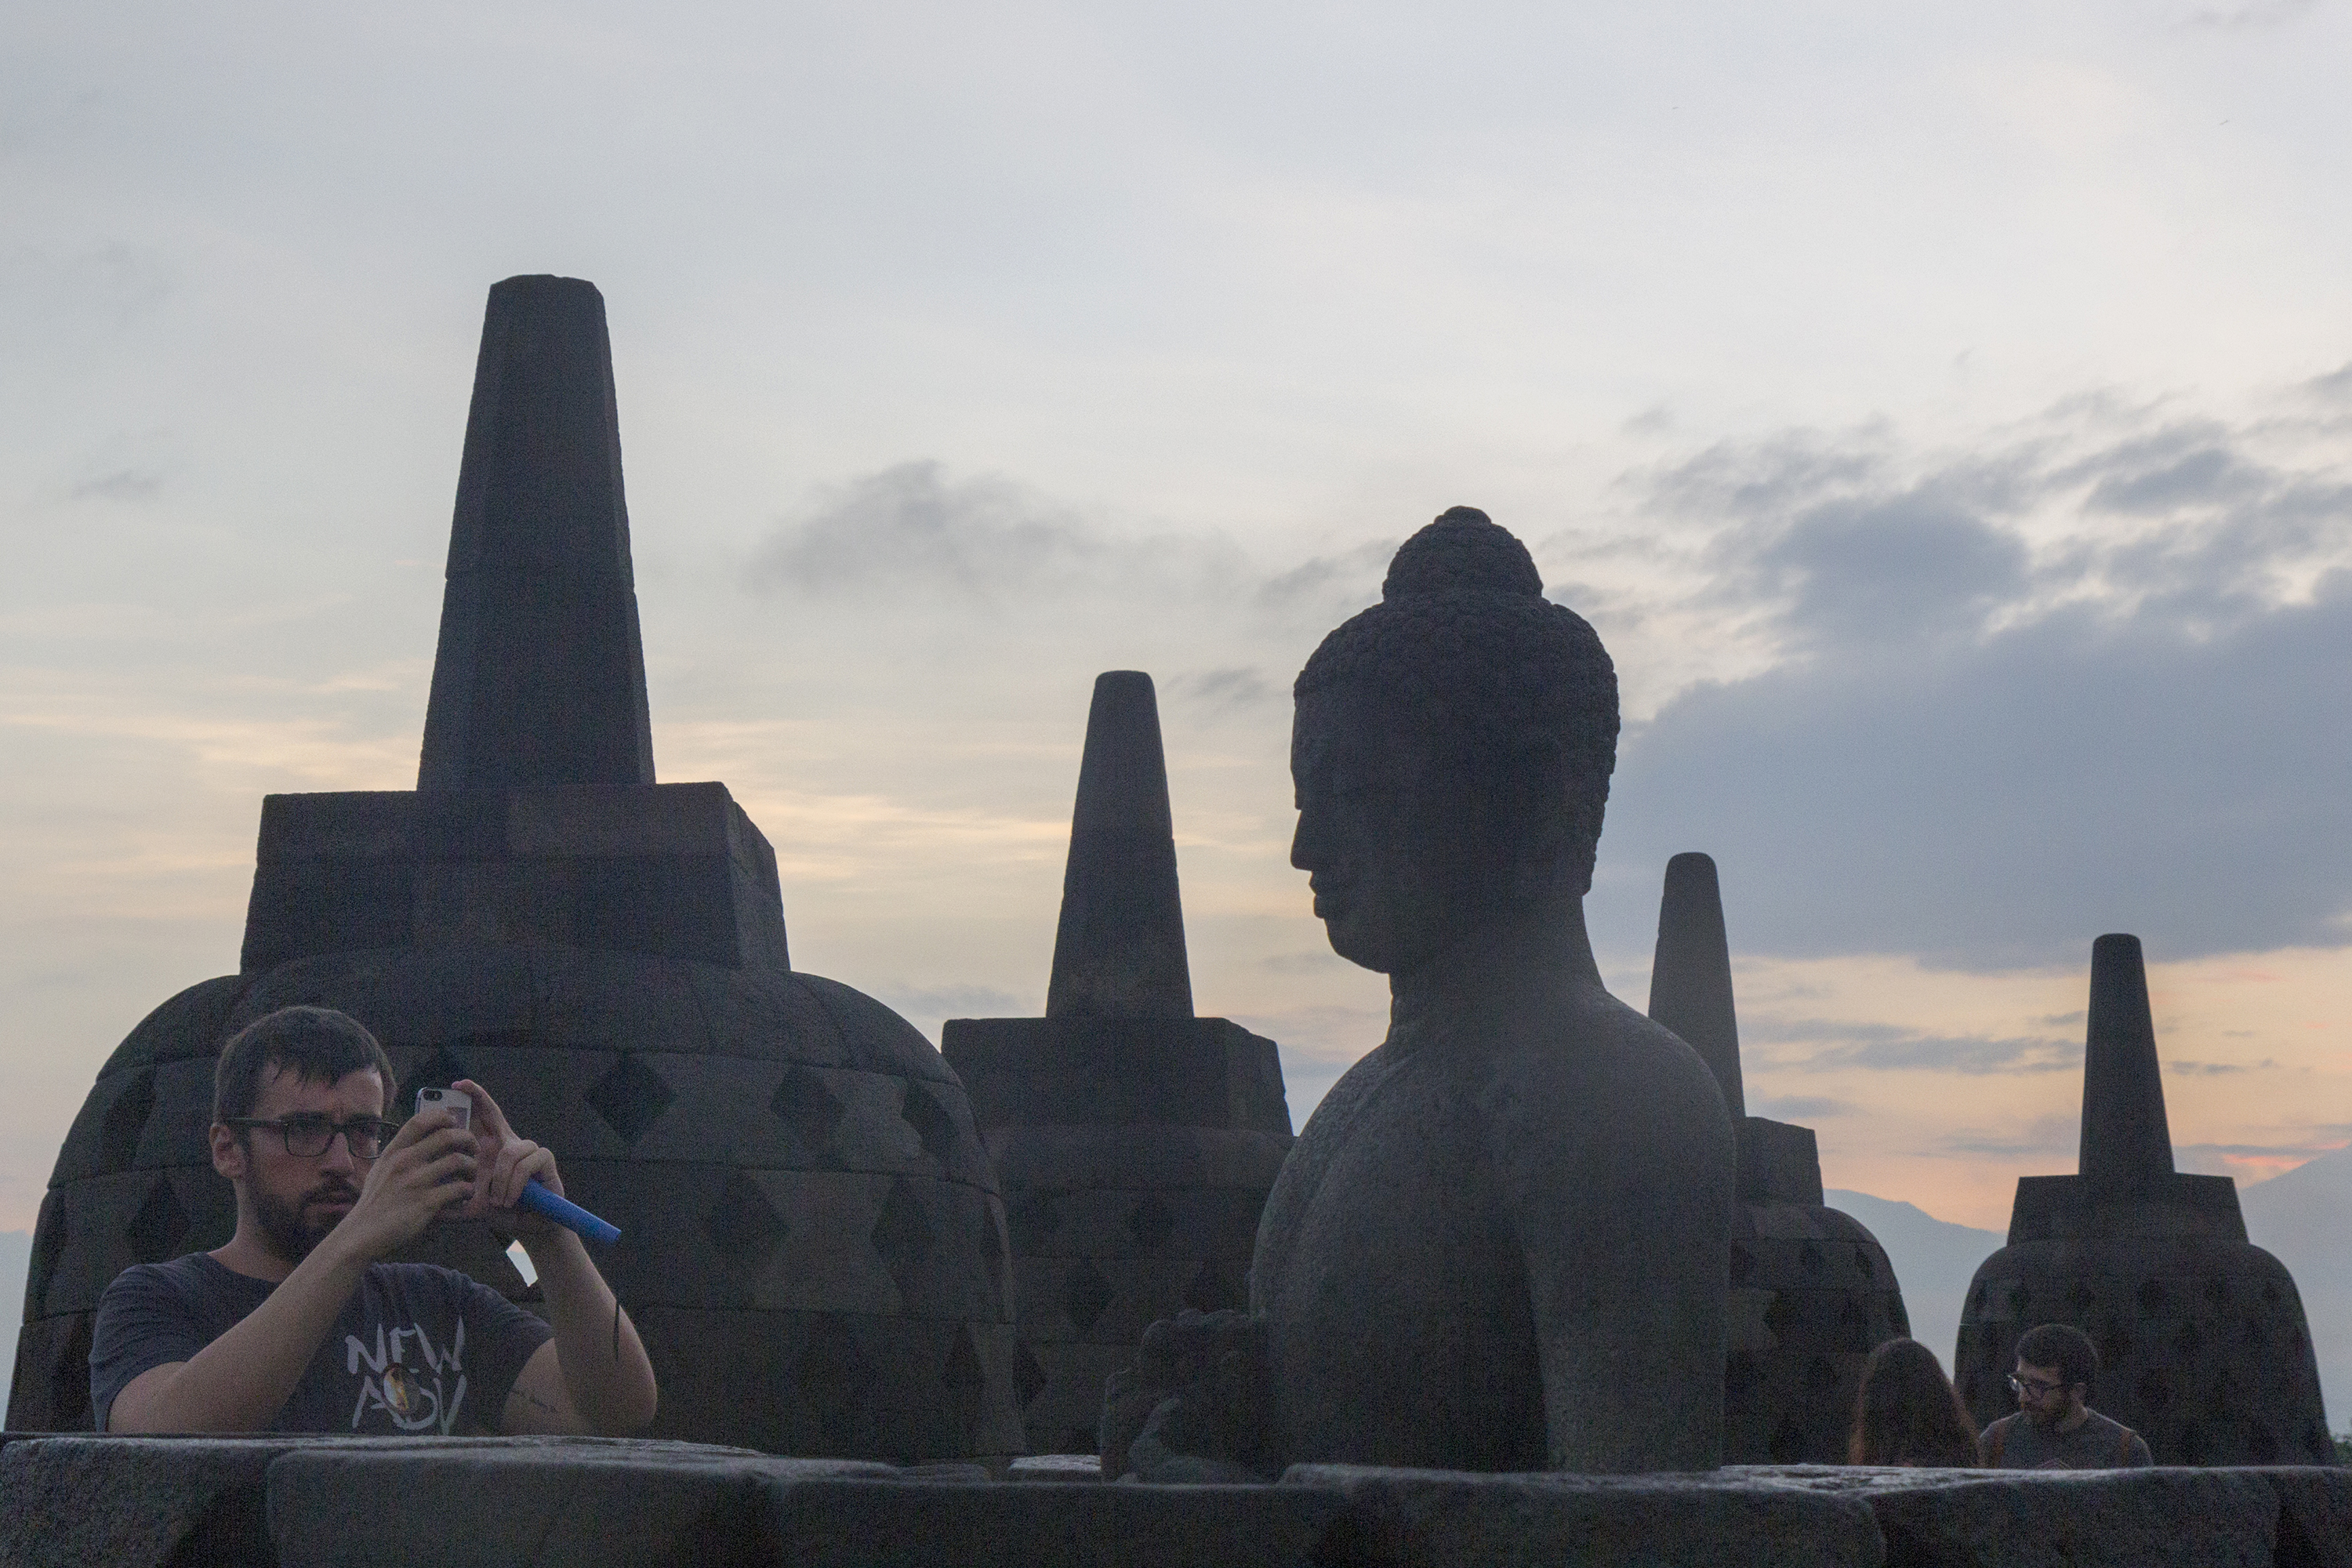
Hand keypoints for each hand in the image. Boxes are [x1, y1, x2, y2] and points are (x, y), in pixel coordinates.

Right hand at [338, 1109, 477, 1260]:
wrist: (362, 1235)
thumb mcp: (380, 1170)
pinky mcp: (426, 1203)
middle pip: (447, 1136)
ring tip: (470, 1175)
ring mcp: (415, 1182)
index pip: (420, 1121)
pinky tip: (465, 1195)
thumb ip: (399, 1154)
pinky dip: (468, 1190)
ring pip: (458, 1161)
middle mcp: (404, 1163)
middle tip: (473, 1149)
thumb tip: (421, 1138)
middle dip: (468, 1140)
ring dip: (471, 1167)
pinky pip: (459, 1189)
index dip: (443, 1116)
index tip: (454, 1123)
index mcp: (393, 1152)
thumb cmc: (374, 1203)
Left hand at [451, 1079, 564, 1244]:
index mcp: (490, 1149)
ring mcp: (528, 1149)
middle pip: (494, 1113)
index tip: (456, 1085)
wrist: (530, 1224)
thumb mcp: (470, 1203)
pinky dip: (514, 1186)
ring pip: (507, 1152)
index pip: (482, 1118)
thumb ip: (449, 1198)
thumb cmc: (500, 1209)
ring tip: (496, 1199)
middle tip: (461, 1088)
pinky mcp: (544, 1159)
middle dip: (478, 1098)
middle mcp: (508, 1143)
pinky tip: (509, 1200)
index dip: (472, 1097)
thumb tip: (419, 1198)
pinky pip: (524, 1165)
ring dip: (500, 1181)